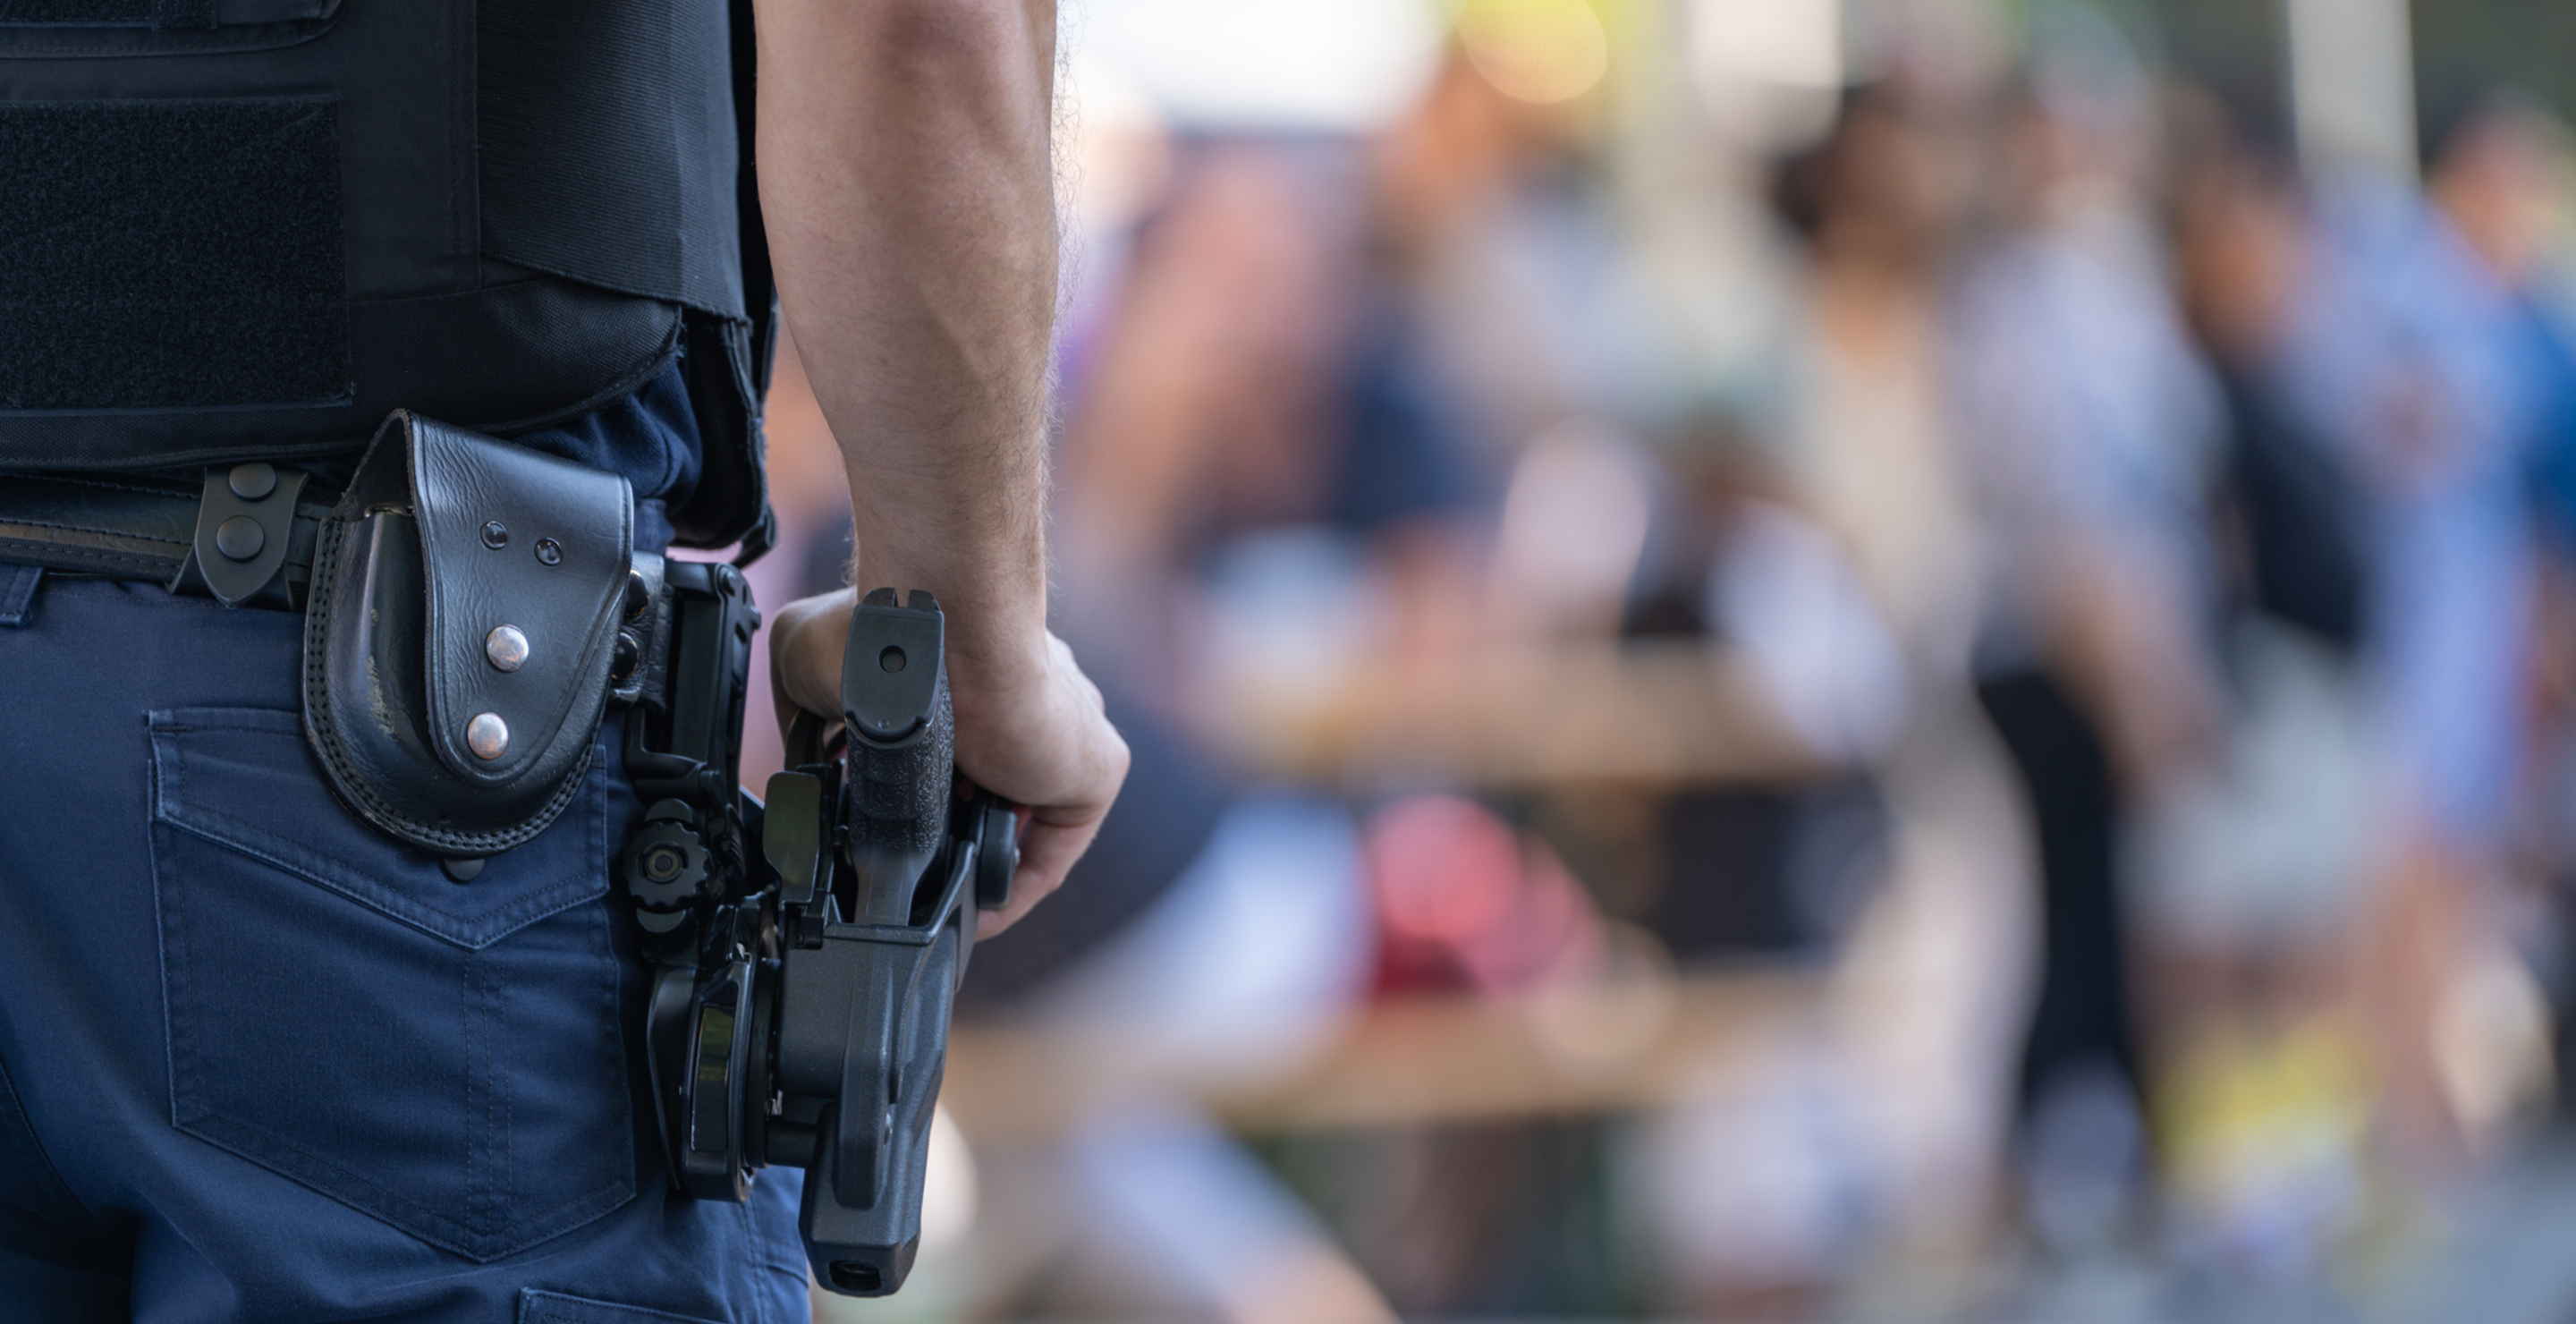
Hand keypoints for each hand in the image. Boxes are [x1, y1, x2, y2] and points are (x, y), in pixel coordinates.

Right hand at [769, 589, 1128, 935]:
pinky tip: (972, 915)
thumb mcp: (808, 664)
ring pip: (1024, 822)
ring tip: (934, 900)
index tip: (886, 835)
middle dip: (952, 836)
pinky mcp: (1094, 768)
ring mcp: (1066, 736)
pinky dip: (1014, 889)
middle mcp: (1028, 704)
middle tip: (908, 872)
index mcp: (973, 677)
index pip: (960, 752)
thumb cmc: (875, 632)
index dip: (924, 800)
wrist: (939, 630)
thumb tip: (808, 760)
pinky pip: (1057, 849)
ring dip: (978, 864)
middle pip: (994, 792)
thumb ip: (810, 716)